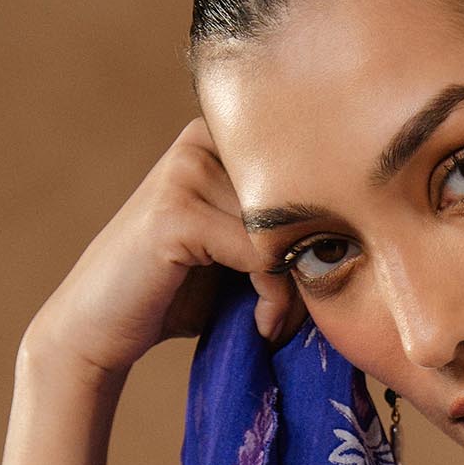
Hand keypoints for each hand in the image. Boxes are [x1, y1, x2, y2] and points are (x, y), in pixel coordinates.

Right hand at [21, 114, 306, 384]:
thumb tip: (366, 229)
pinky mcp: (176, 212)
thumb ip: (281, 230)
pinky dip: (271, 298)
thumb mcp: (238, 253)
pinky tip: (259, 326)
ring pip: (283, 229)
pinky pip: (260, 254)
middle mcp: (200, 140)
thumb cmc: (176, 294)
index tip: (313, 290)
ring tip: (274, 325)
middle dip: (308, 265)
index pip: (306, 173)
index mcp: (217, 138)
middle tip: (294, 318)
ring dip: (293, 290)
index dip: (319, 234)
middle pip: (298, 199)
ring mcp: (185, 171)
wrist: (97, 327)